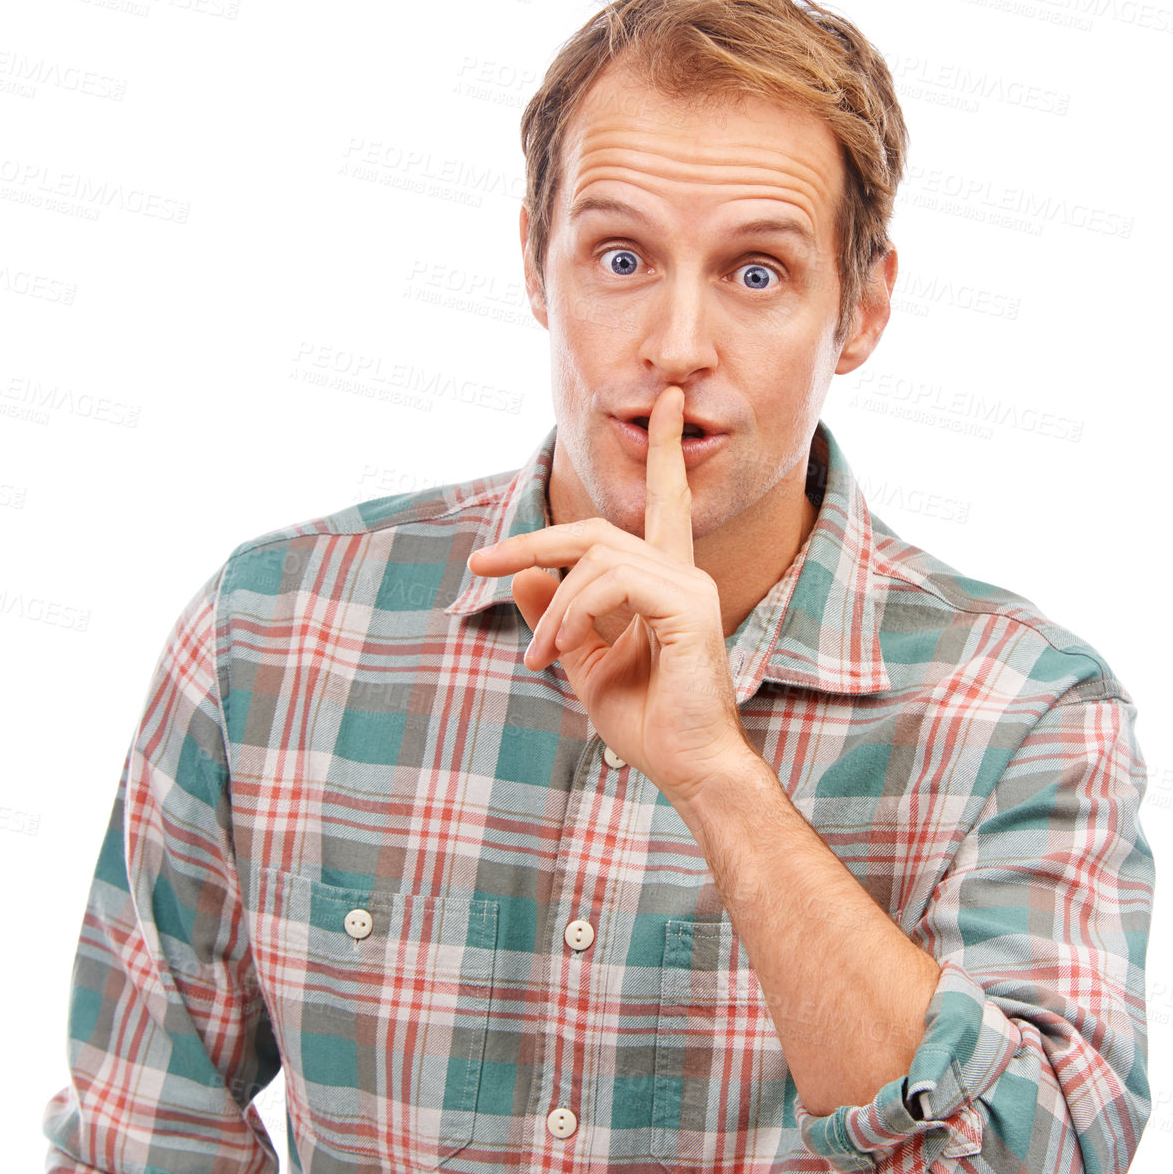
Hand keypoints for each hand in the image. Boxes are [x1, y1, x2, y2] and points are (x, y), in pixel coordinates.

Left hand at [465, 385, 754, 806]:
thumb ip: (558, 616)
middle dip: (533, 541)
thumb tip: (524, 576)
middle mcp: (682, 574)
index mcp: (665, 582)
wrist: (689, 769)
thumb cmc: (649, 723)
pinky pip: (615, 583)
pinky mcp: (689, 608)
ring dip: (553, 608)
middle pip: (595, 531)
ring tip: (539, 656)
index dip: (664, 452)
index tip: (667, 404)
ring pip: (597, 558)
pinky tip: (565, 648)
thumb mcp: (583, 664)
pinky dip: (575, 612)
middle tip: (482, 564)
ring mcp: (690, 588)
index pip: (665, 502)